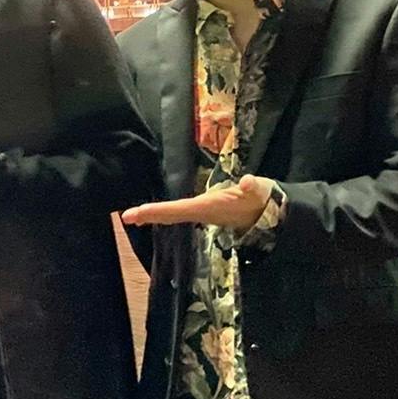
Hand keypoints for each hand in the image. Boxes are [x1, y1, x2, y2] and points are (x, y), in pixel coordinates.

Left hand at [119, 174, 271, 232]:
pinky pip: (180, 212)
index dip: (157, 211)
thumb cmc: (261, 198)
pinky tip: (155, 213)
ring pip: (174, 215)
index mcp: (209, 207)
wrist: (271, 213)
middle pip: (171, 215)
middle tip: (126, 216)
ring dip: (155, 215)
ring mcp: (203, 213)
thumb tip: (247, 182)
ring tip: (135, 215)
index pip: (178, 209)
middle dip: (149, 215)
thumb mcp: (258, 190)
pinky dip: (165, 212)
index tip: (137, 213)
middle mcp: (202, 212)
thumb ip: (253, 186)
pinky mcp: (205, 210)